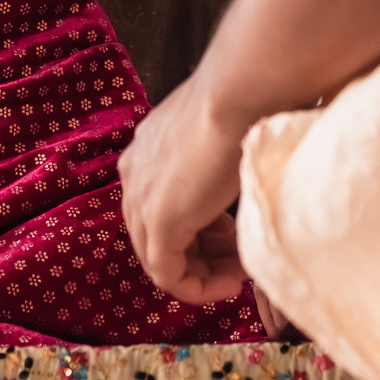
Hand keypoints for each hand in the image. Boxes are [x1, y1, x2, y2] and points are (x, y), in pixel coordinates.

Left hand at [120, 75, 252, 303]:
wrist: (241, 92)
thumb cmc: (245, 103)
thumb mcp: (223, 139)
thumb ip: (217, 169)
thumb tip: (235, 187)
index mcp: (147, 150)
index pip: (161, 206)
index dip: (200, 228)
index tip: (233, 235)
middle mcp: (134, 174)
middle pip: (157, 233)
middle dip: (200, 252)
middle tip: (238, 257)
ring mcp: (141, 199)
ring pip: (159, 257)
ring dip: (201, 272)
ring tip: (238, 271)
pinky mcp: (158, 222)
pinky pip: (168, 274)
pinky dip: (198, 286)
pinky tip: (231, 282)